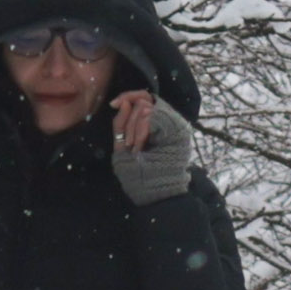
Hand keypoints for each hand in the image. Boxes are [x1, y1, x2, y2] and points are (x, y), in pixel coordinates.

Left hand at [103, 90, 200, 205]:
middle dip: (128, 120)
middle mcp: (166, 121)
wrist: (154, 193)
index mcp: (154, 124)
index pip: (143, 97)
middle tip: (129, 145)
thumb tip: (123, 102)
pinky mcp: (176, 128)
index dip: (128, 96)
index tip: (113, 104)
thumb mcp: (122, 147)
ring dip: (133, 128)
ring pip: (145, 107)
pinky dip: (140, 129)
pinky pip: (151, 116)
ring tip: (136, 149)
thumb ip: (121, 125)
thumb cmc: (138, 174)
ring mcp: (173, 124)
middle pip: (143, 99)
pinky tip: (140, 146)